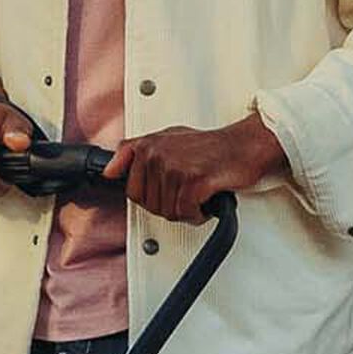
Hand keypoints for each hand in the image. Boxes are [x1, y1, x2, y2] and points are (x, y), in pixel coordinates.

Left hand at [107, 112, 282, 221]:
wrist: (243, 146)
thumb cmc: (209, 146)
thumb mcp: (166, 139)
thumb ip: (134, 152)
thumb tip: (109, 170)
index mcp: (148, 145)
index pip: (131, 189)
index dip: (149, 197)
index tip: (163, 192)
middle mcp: (158, 155)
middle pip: (149, 205)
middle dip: (169, 205)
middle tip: (185, 192)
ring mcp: (175, 168)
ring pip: (167, 211)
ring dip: (186, 210)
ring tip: (197, 194)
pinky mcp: (193, 181)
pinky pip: (185, 213)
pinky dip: (198, 214)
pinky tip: (205, 201)